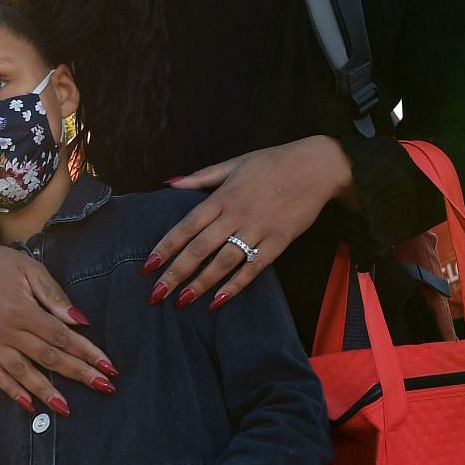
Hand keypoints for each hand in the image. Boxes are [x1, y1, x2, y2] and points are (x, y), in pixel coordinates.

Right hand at [0, 218, 117, 414]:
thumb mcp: (32, 270)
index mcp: (21, 309)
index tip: (108, 367)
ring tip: (66, 408)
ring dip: (46, 391)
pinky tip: (30, 405)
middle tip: (103, 387)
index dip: (87, 353)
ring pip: (22, 372)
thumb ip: (55, 297)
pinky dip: (13, 391)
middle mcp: (4, 330)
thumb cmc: (2, 264)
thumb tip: (81, 322)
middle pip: (47, 357)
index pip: (61, 337)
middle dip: (78, 373)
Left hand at [156, 137, 352, 310]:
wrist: (317, 167)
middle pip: (200, 248)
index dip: (165, 246)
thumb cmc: (273, 163)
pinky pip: (253, 269)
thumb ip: (201, 177)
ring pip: (223, 262)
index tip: (147, 266)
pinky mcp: (279, 243)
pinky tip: (217, 302)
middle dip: (175, 273)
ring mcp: (259, 230)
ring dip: (200, 284)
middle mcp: (237, 215)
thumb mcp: (234, 163)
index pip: (187, 226)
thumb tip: (169, 183)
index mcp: (223, 196)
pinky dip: (235, 286)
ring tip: (180, 302)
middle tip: (155, 294)